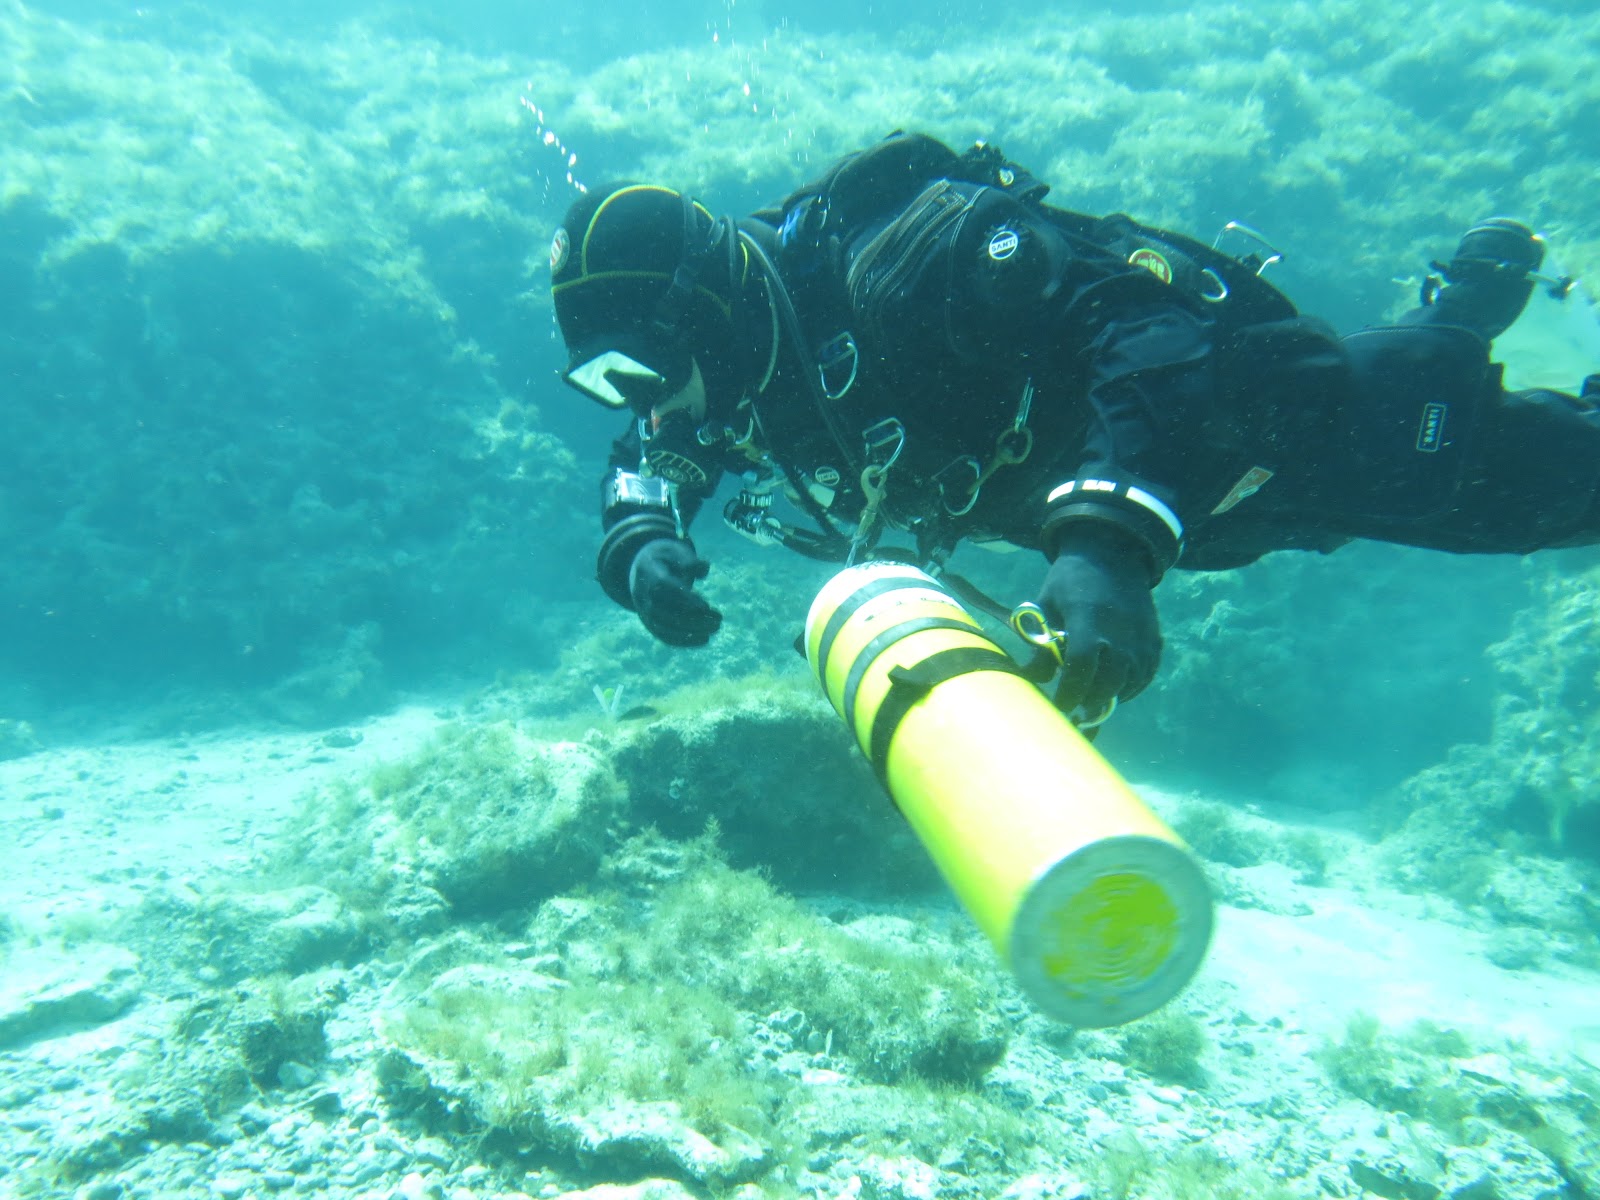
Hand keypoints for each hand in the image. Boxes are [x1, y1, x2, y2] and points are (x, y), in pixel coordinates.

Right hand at [629, 539, 722, 646]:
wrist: (643, 570)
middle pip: (663, 611)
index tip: (706, 606)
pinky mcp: (649, 623)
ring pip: (663, 627)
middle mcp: (642, 594)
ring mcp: (643, 611)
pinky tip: (704, 639)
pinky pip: (663, 636)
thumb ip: (690, 560)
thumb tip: (703, 569)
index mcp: (648, 572)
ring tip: (714, 628)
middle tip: (718, 619)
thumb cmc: (666, 559)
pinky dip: (683, 641)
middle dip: (692, 618)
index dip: (684, 598)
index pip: (663, 588)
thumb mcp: (676, 552)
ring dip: (690, 632)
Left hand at [1035, 526, 1160, 719]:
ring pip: (1127, 685)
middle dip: (1088, 701)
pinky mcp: (1154, 642)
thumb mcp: (1046, 604)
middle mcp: (1120, 633)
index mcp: (1088, 621)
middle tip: (1073, 708)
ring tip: (1089, 698)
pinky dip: (1128, 688)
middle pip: (1107, 684)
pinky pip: (1144, 676)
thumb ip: (1040, 643)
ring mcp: (1141, 639)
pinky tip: (1112, 687)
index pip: (1081, 667)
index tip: (1059, 706)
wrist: (1113, 555)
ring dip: (1108, 697)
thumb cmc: (1071, 581)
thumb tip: (1033, 679)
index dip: (1069, 693)